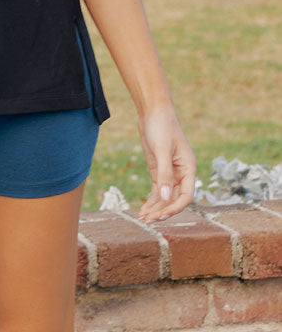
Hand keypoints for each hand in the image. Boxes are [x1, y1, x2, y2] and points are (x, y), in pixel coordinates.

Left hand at [136, 105, 195, 222]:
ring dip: (155, 208)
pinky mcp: (158, 171)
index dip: (175, 207)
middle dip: (162, 211)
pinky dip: (151, 201)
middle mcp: (181, 174)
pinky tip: (143, 211)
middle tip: (149, 220)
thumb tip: (165, 198)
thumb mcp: (162, 150)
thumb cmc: (161, 127)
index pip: (186, 195)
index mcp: (189, 168)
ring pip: (165, 197)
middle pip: (174, 199)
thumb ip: (164, 174)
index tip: (162, 214)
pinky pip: (157, 191)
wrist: (153, 111)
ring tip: (143, 219)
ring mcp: (169, 173)